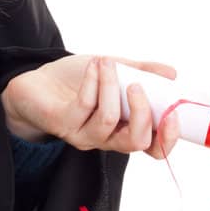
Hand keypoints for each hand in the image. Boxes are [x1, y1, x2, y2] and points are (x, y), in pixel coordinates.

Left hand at [1, 54, 181, 158]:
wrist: (36, 83)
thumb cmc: (77, 81)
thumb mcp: (115, 72)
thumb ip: (143, 73)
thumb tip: (172, 74)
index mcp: (123, 128)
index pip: (153, 147)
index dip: (168, 137)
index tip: (173, 112)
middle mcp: (105, 138)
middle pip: (135, 143)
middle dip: (142, 113)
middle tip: (137, 85)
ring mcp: (83, 134)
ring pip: (108, 121)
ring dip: (112, 86)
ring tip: (108, 62)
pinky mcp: (62, 124)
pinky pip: (84, 105)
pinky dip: (92, 81)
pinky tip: (93, 66)